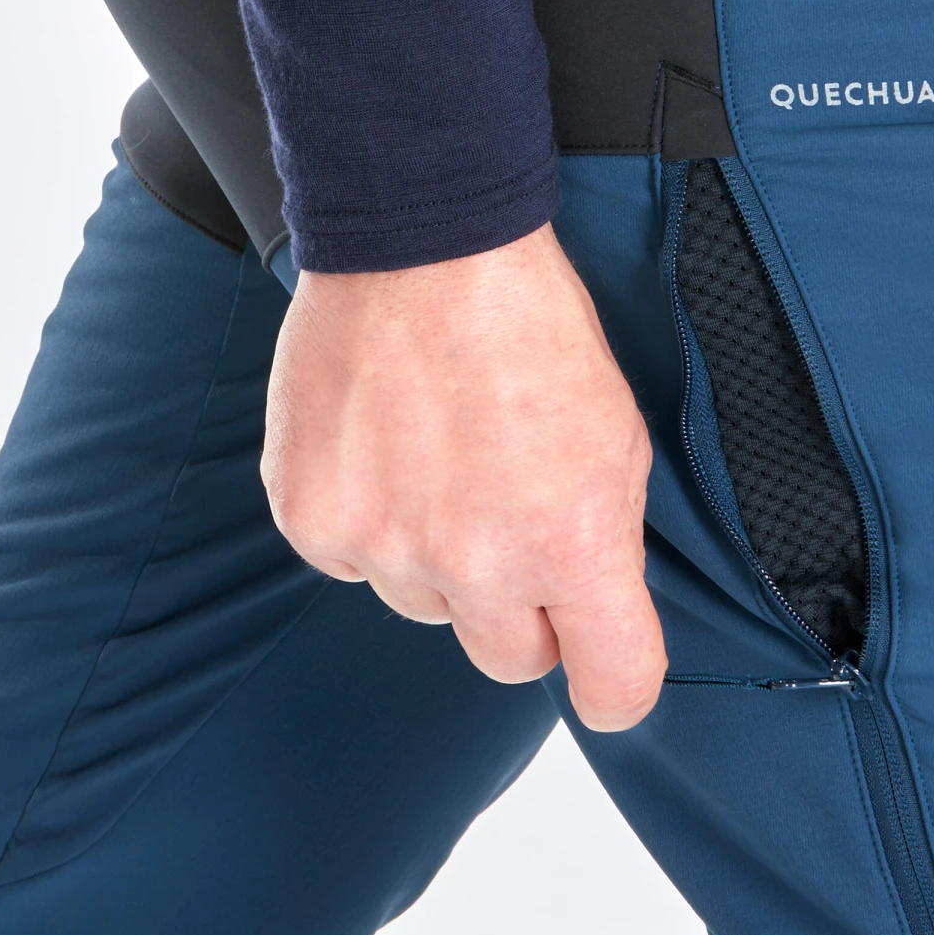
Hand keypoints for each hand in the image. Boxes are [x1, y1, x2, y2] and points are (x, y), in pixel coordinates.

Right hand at [261, 224, 665, 730]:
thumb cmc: (535, 334)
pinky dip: (376, 526)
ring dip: (443, 564)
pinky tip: (390, 455)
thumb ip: (607, 546)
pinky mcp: (314, 521)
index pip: (614, 686)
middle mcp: (477, 564)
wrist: (425, 246)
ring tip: (446, 466)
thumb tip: (593, 614)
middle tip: (518, 533)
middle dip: (526, 616)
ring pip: (429, 609)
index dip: (616, 688)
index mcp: (572, 545)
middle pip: (511, 661)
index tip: (608, 680)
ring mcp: (386, 547)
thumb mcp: (618, 443)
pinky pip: (356, 566)